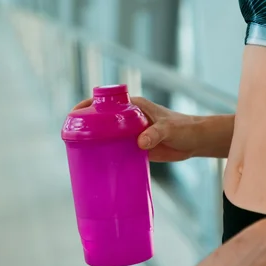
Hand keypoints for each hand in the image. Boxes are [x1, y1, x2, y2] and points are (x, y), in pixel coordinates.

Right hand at [73, 96, 199, 162]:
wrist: (195, 141)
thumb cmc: (183, 128)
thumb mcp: (168, 129)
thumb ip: (155, 134)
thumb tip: (140, 143)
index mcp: (132, 106)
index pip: (105, 101)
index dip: (88, 105)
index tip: (75, 113)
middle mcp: (127, 118)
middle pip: (101, 119)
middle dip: (86, 125)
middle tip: (71, 137)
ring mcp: (130, 133)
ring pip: (107, 135)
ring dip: (95, 142)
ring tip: (78, 152)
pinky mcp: (135, 147)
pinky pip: (117, 150)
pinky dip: (108, 155)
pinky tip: (98, 164)